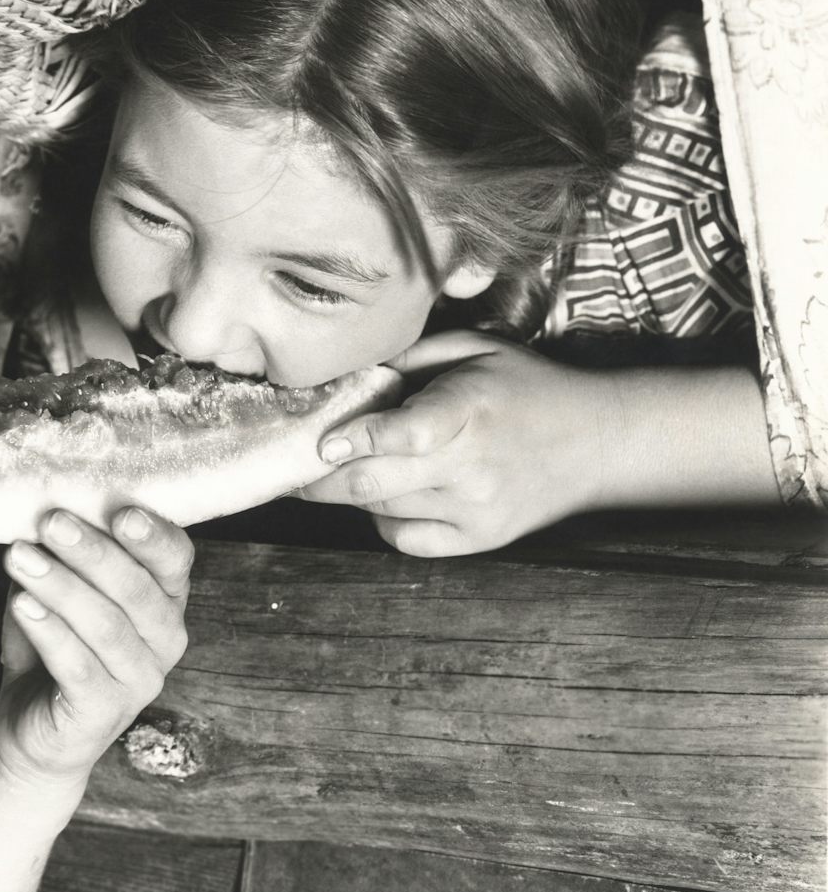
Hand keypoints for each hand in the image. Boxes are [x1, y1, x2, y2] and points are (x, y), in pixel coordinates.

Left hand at [0, 507, 192, 804]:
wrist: (29, 726)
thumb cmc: (48, 645)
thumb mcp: (55, 589)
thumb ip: (59, 554)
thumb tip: (42, 508)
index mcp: (163, 601)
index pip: (175, 560)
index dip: (153, 535)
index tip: (119, 510)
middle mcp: (165, 640)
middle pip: (137, 589)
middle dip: (92, 552)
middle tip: (51, 522)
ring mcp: (140, 681)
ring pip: (107, 626)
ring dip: (60, 586)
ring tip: (19, 557)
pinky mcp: (105, 713)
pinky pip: (80, 666)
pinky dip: (50, 632)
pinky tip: (23, 605)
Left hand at [296, 331, 613, 555]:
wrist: (598, 441)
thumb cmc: (526, 388)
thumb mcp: (475, 350)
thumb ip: (411, 357)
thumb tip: (348, 372)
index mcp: (469, 409)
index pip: (405, 434)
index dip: (357, 439)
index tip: (323, 442)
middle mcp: (471, 465)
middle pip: (373, 484)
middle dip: (319, 480)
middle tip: (293, 466)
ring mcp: (476, 509)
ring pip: (382, 511)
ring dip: (351, 494)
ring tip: (340, 473)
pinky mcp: (480, 538)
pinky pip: (407, 541)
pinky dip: (383, 523)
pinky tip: (387, 500)